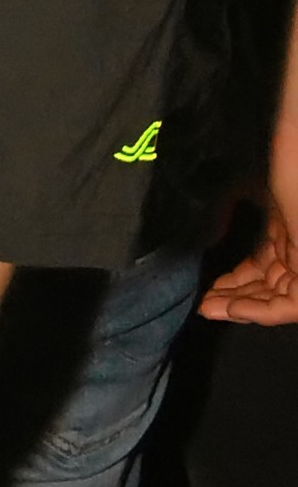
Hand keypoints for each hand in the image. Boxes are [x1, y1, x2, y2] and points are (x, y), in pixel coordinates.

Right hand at [199, 120, 297, 324]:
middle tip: (199, 298)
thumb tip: (206, 205)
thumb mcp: (256, 178)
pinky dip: (254, 311)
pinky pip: (282, 308)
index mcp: (289, 227)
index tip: (207, 274)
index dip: (234, 271)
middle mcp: (296, 250)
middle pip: (262, 281)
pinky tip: (228, 309)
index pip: (260, 258)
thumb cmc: (289, 175)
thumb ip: (233, 194)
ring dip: (235, 305)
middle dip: (230, 292)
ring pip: (269, 297)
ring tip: (204, 308)